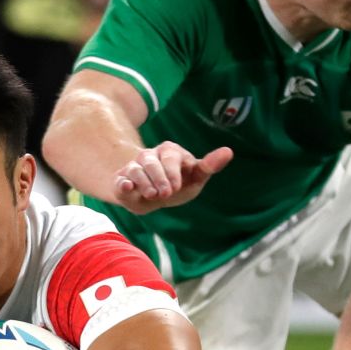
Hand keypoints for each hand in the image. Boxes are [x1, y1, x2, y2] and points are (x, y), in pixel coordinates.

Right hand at [113, 142, 233, 213]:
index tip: (176, 187)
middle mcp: (150, 156)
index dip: (173, 172)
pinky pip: (121, 180)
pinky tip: (128, 187)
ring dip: (145, 183)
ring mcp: (135, 167)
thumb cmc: (178, 185)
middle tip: (166, 194)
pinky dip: (123, 184)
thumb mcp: (195, 177)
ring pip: (136, 170)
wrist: (151, 198)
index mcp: (170, 151)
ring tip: (152, 195)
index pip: (171, 157)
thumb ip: (209, 166)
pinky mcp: (122, 180)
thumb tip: (229, 151)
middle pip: (152, 162)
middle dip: (160, 178)